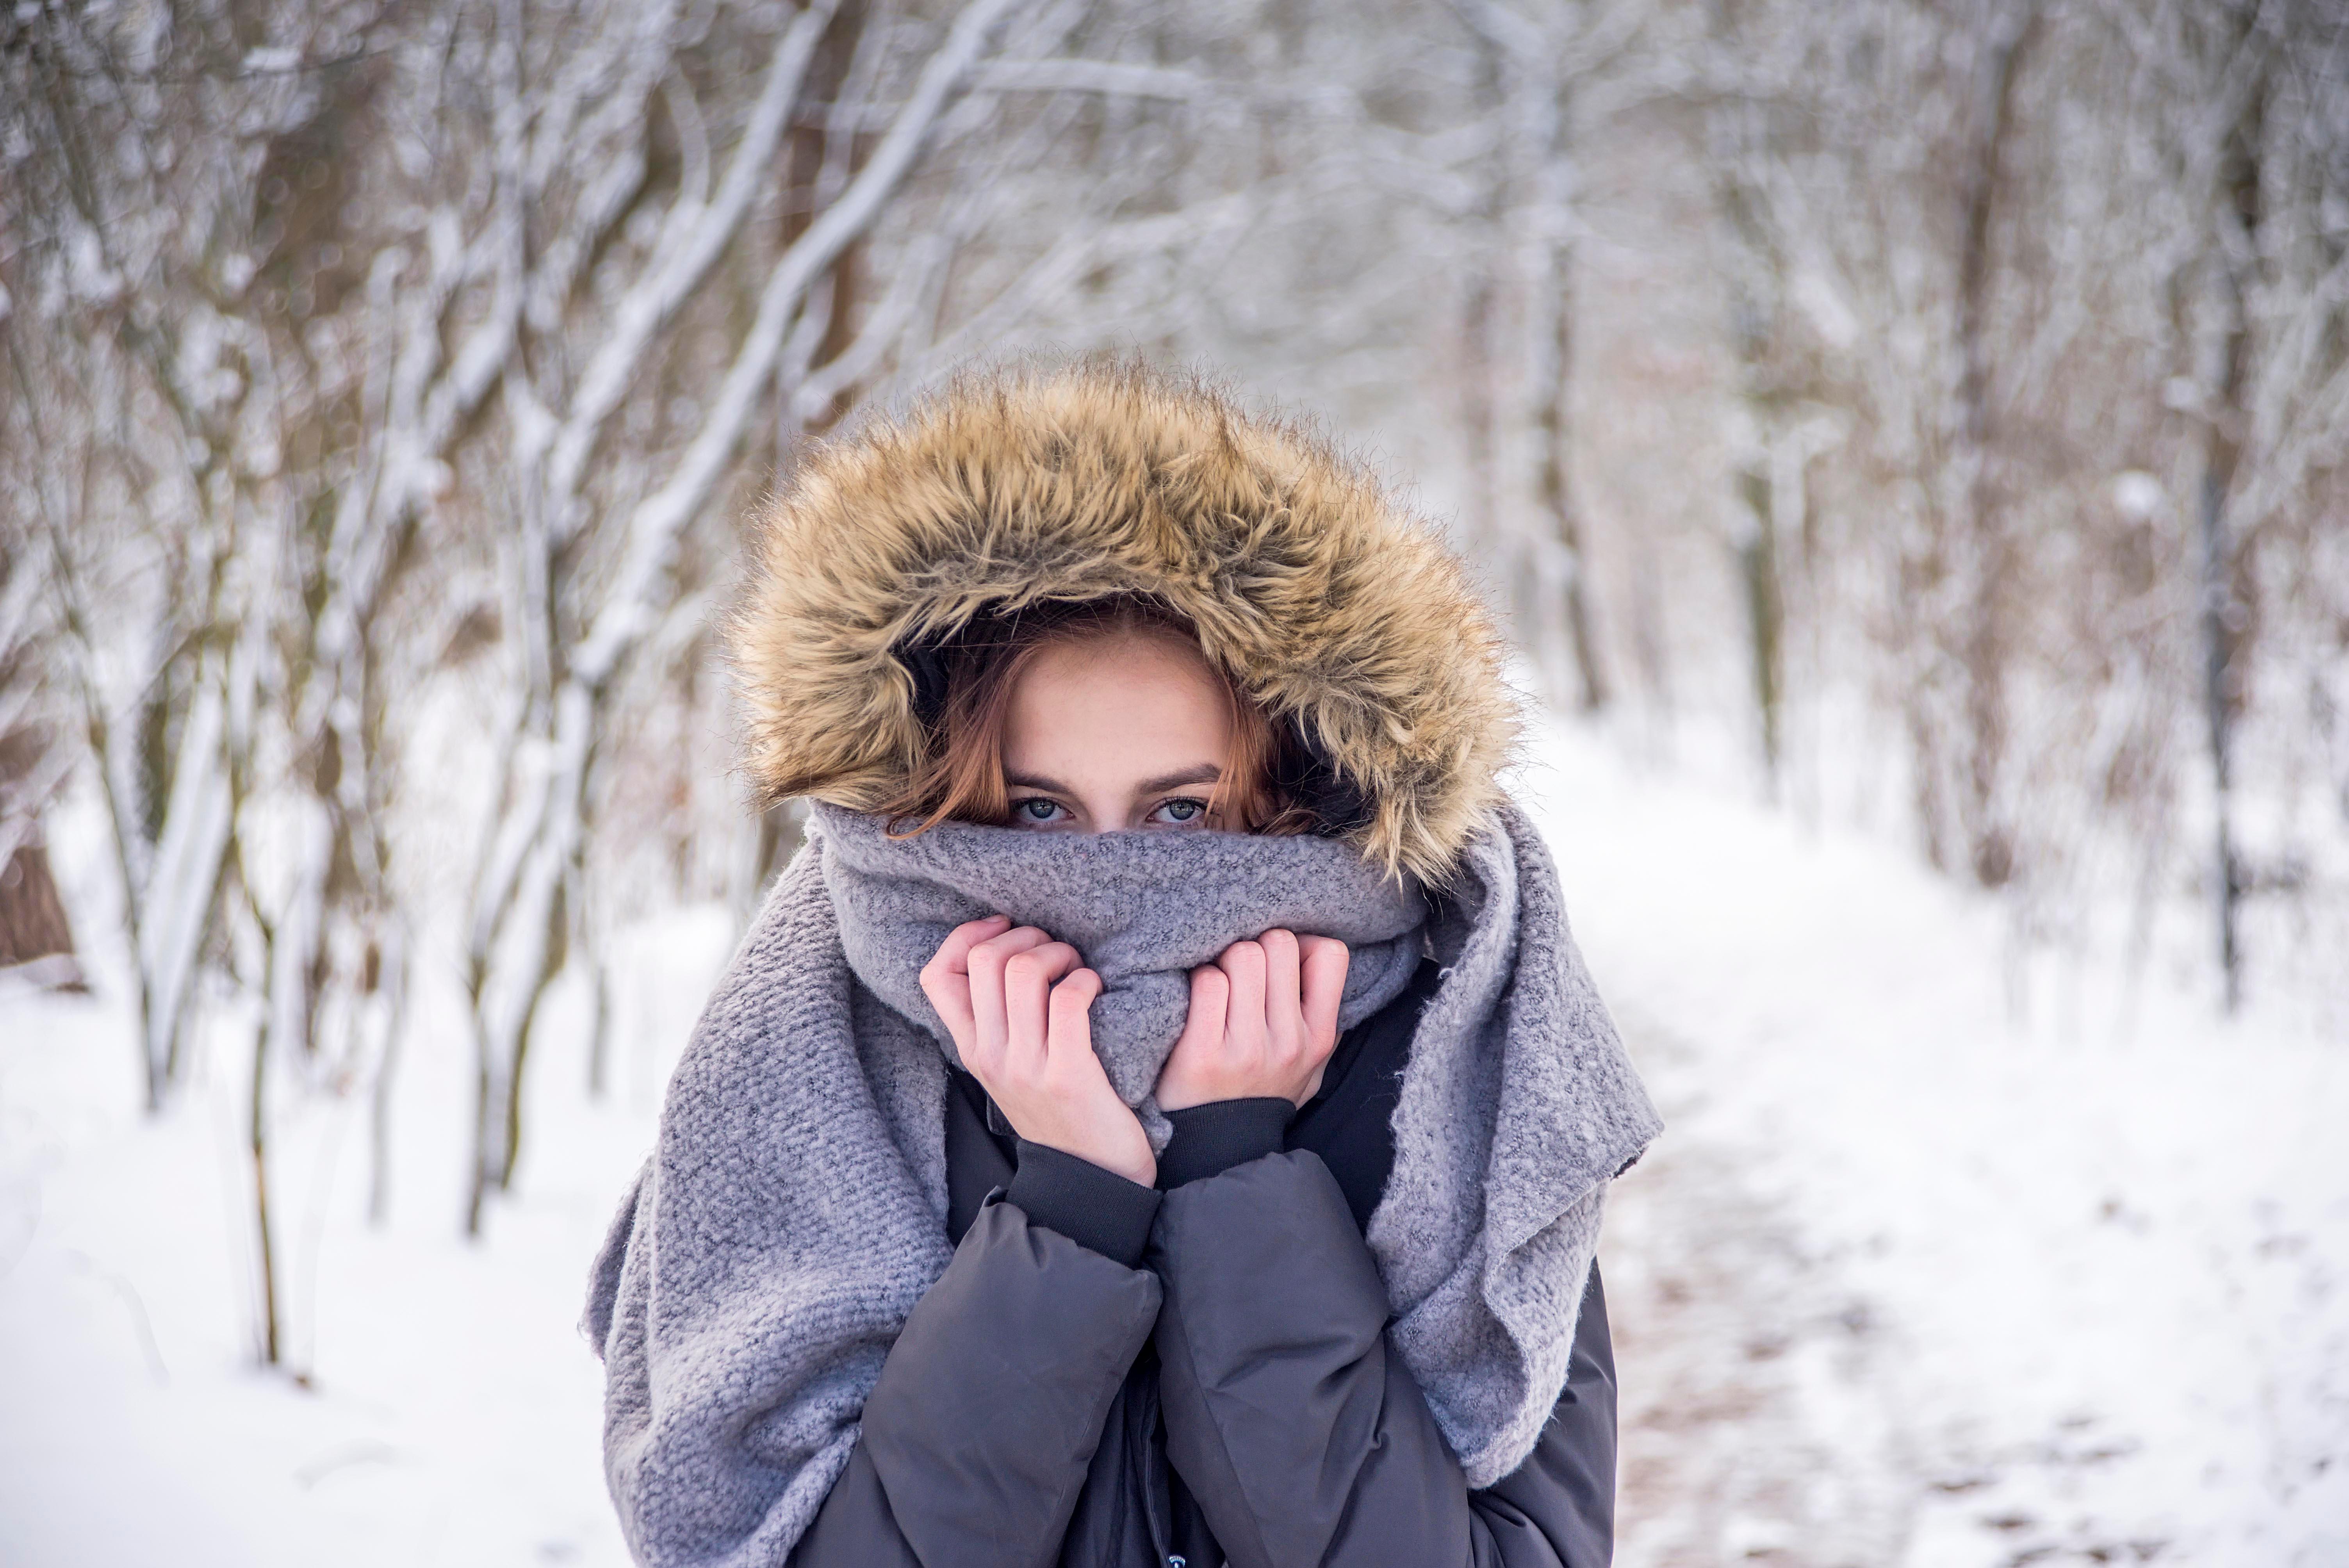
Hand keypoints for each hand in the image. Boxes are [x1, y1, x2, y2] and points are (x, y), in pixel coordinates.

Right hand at [920, 915, 1155, 1185]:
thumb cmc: (1061, 1110)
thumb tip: (997, 953)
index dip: (967, 936)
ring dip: (1059, 953)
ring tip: (1077, 968)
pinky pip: (1069, 999)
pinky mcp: (1068, 1075)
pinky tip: (1097, 990)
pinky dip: (1086, 980)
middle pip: (985, 959)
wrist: (1091, 1178)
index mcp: (972, 1049)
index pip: (937, 974)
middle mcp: (990, 1056)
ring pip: (1024, 971)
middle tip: (1055, 952)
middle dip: (1025, 936)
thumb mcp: (1010, 1067)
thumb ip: (996, 1020)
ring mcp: (1025, 1067)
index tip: (1005, 930)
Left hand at [1155, 929, 1349, 1110]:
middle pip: (1278, 943)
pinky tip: (1194, 1002)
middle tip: (1238, 972)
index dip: (1302, 943)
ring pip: (1241, 955)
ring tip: (1216, 988)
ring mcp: (1248, 1048)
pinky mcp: (1203, 1054)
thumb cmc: (1260, 1091)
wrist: (1218, 1149)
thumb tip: (1309, 946)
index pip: (1331, 954)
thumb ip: (1317, 1011)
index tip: (1280, 962)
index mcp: (1319, 1037)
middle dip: (1254, 947)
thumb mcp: (1308, 1062)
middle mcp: (1289, 1042)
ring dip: (1222, 962)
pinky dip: (1196, 981)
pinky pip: (1207, 982)